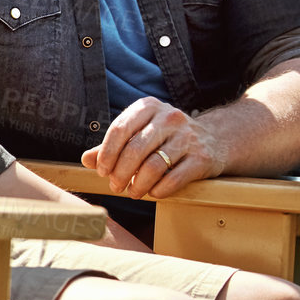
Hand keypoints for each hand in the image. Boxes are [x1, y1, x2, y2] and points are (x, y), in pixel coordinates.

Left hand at [81, 96, 225, 198]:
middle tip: (115, 187)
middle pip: (135, 149)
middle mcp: (169, 117)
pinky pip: (174, 178)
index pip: (119, 129)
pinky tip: (153, 193)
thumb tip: (86, 159)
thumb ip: (112, 146)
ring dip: (138, 185)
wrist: (213, 140)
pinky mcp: (202, 157)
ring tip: (132, 193)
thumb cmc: (165, 138)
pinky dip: (159, 190)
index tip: (102, 171)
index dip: (106, 154)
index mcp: (148, 107)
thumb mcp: (139, 134)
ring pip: (153, 166)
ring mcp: (188, 136)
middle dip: (120, 173)